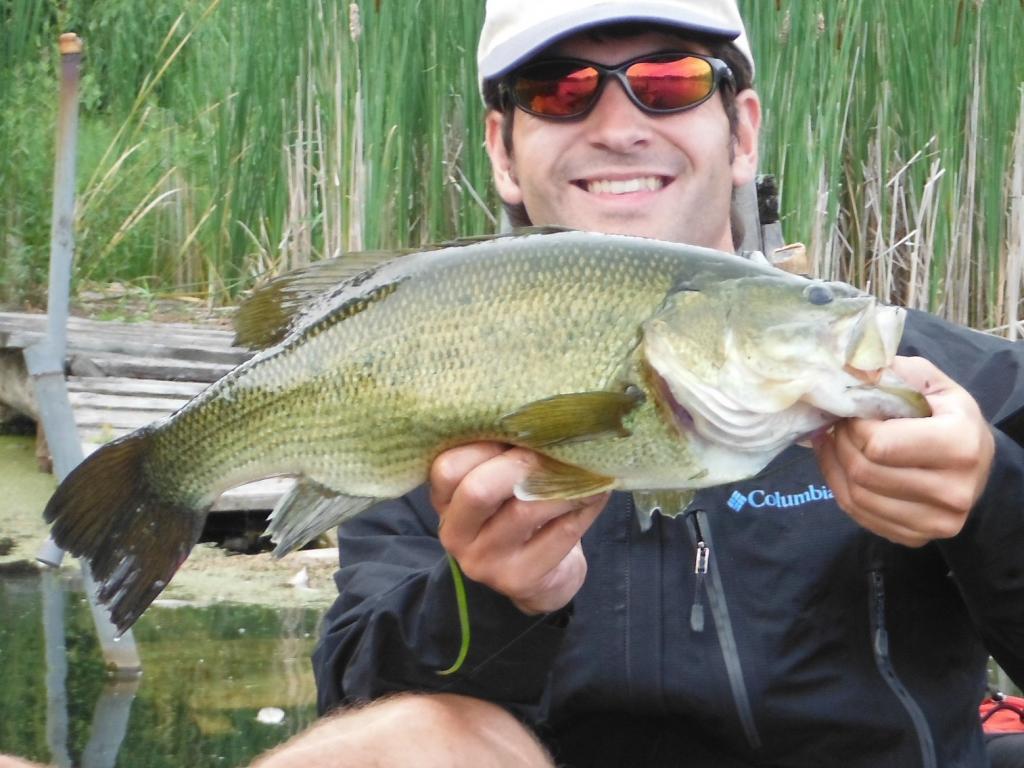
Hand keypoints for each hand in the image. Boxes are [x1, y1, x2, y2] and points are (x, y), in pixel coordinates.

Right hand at [430, 443, 607, 614]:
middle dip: (523, 462)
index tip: (523, 427)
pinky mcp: (520, 579)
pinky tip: (596, 492)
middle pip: (478, 489)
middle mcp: (455, 534)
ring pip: (524, 511)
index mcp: (444, 501)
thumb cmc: (517, 512)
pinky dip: (583, 506)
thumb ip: (502, 454)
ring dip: (562, 483)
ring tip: (587, 468)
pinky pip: (560, 534)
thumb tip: (544, 412)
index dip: (486, 441)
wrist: (540, 576)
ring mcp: (485, 561)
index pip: (447, 467)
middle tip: (557, 447)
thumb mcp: (497, 485)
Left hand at [813, 356, 994, 546]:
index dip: (854, 425)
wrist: (974, 458)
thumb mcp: (927, 383)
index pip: (879, 444)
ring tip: (832, 442)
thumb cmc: (947, 415)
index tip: (852, 411)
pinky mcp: (919, 538)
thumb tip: (846, 368)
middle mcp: (954, 490)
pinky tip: (839, 465)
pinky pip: (861, 517)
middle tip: (837, 425)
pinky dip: (840, 489)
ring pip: (857, 498)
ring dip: (834, 466)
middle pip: (865, 473)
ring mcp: (938, 521)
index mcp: (960, 444)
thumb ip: (889, 372)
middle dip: (840, 444)